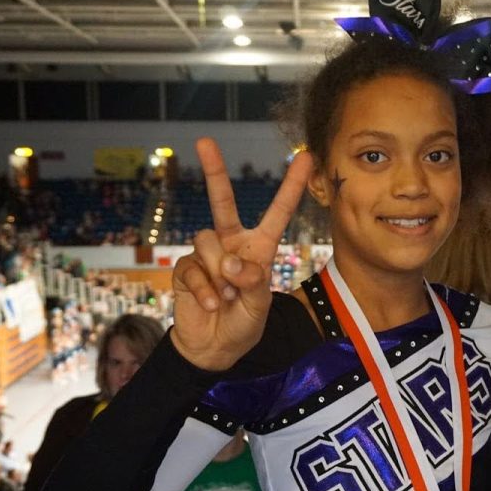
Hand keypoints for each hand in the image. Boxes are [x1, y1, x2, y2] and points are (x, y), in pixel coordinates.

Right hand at [170, 139, 313, 369]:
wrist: (215, 349)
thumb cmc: (244, 324)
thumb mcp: (260, 305)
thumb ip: (253, 281)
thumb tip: (231, 262)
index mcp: (259, 248)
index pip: (277, 213)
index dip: (291, 186)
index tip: (306, 157)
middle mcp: (232, 244)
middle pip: (223, 202)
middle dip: (214, 171)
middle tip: (204, 141)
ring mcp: (207, 255)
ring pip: (207, 240)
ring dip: (220, 271)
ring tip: (228, 296)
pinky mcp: (185, 269)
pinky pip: (192, 267)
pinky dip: (205, 289)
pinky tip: (213, 304)